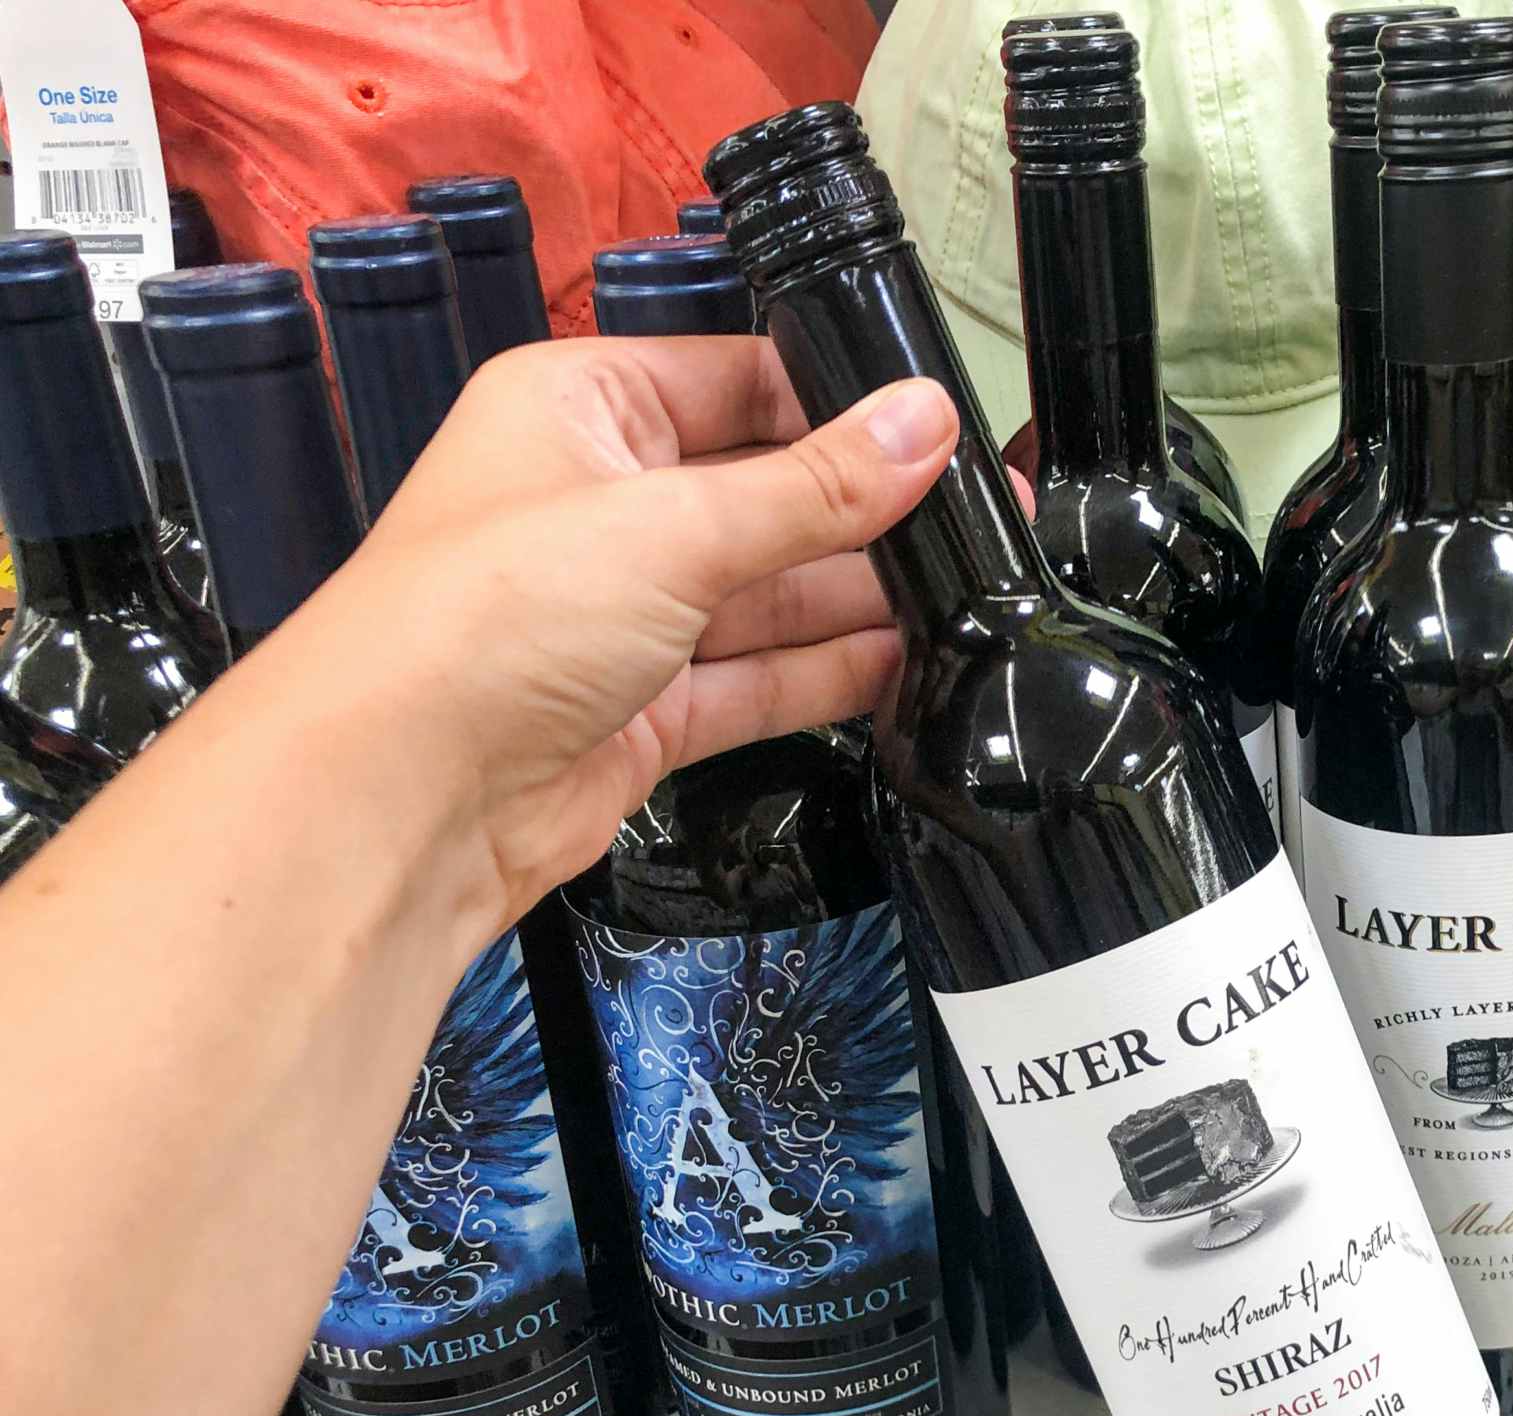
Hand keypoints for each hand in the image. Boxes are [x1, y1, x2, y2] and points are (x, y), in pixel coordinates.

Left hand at [277, 334, 958, 928]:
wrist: (401, 797)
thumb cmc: (474, 627)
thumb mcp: (673, 526)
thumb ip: (813, 486)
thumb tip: (919, 425)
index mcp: (582, 409)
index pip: (740, 380)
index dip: (839, 407)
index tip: (934, 434)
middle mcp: (601, 503)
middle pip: (765, 491)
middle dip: (861, 514)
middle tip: (971, 521)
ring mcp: (623, 611)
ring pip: (768, 592)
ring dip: (855, 599)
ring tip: (962, 595)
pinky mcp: (645, 706)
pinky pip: (756, 676)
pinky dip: (825, 674)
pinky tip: (902, 664)